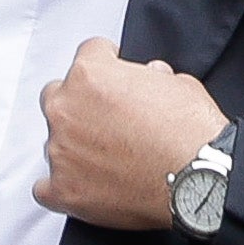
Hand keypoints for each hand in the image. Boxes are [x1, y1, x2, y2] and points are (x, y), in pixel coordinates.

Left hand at [34, 39, 223, 229]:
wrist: (199, 179)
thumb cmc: (191, 133)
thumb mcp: (177, 84)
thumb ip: (151, 78)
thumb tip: (150, 78)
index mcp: (90, 74)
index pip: (88, 54)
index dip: (107, 65)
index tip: (114, 77)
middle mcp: (66, 109)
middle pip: (56, 96)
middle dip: (79, 105)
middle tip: (107, 121)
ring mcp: (61, 151)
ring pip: (54, 142)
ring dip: (74, 146)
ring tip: (108, 160)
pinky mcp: (64, 190)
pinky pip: (45, 188)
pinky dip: (61, 187)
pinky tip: (83, 187)